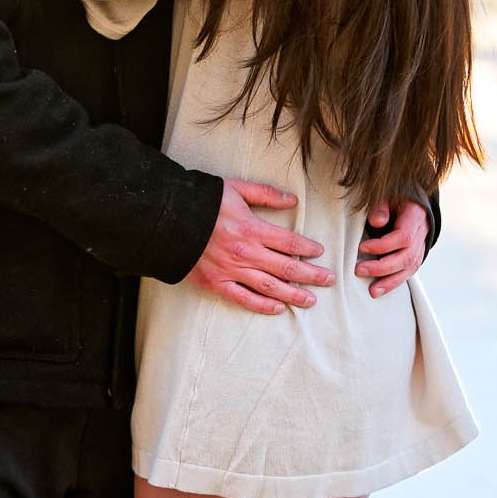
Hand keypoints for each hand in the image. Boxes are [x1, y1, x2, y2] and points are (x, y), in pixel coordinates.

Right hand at [186, 179, 334, 315]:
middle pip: (287, 268)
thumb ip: (265, 194)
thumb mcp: (235, 189)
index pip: (289, 243)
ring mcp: (231, 271)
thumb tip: (292, 200)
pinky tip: (277, 308)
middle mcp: (246, 253)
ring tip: (311, 300)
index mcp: (252, 229)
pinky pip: (244, 299)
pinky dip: (262, 306)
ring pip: (270, 287)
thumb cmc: (202, 202)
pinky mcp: (216, 283)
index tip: (320, 252)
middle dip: (311, 275)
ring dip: (293, 295)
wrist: (167, 220)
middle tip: (329, 280)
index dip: (308, 249)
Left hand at [357, 198, 429, 297]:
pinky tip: (382, 289)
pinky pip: (409, 271)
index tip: (361, 248)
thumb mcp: (388, 195)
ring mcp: (421, 245)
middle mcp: (422, 233)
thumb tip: (376, 221)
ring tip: (373, 291)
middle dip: (382, 267)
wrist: (412, 199)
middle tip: (359, 270)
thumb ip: (381, 206)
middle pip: (407, 257)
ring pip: (410, 268)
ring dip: (390, 281)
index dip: (383, 246)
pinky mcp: (417, 254)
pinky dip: (395, 281)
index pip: (403, 237)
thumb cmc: (396, 195)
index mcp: (415, 217)